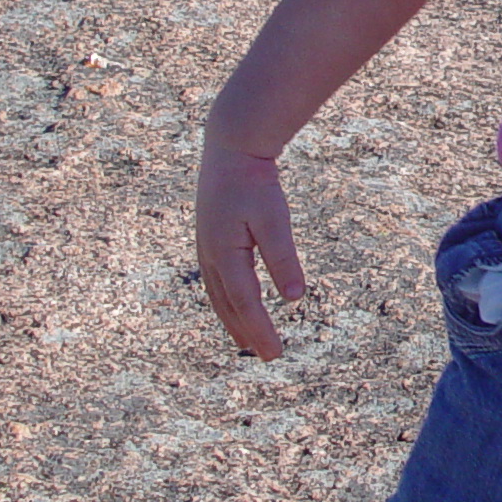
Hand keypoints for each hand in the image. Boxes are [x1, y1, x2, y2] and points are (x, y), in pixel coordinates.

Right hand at [195, 134, 308, 358]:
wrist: (231, 145)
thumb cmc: (254, 181)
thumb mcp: (274, 218)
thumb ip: (283, 257)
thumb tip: (294, 297)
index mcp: (224, 254)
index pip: (246, 304)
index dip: (261, 331)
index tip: (276, 354)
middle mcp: (210, 256)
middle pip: (229, 305)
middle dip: (248, 332)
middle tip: (267, 356)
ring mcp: (206, 247)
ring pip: (220, 294)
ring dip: (234, 319)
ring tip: (247, 340)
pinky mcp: (210, 238)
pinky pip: (218, 279)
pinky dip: (228, 299)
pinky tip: (238, 303)